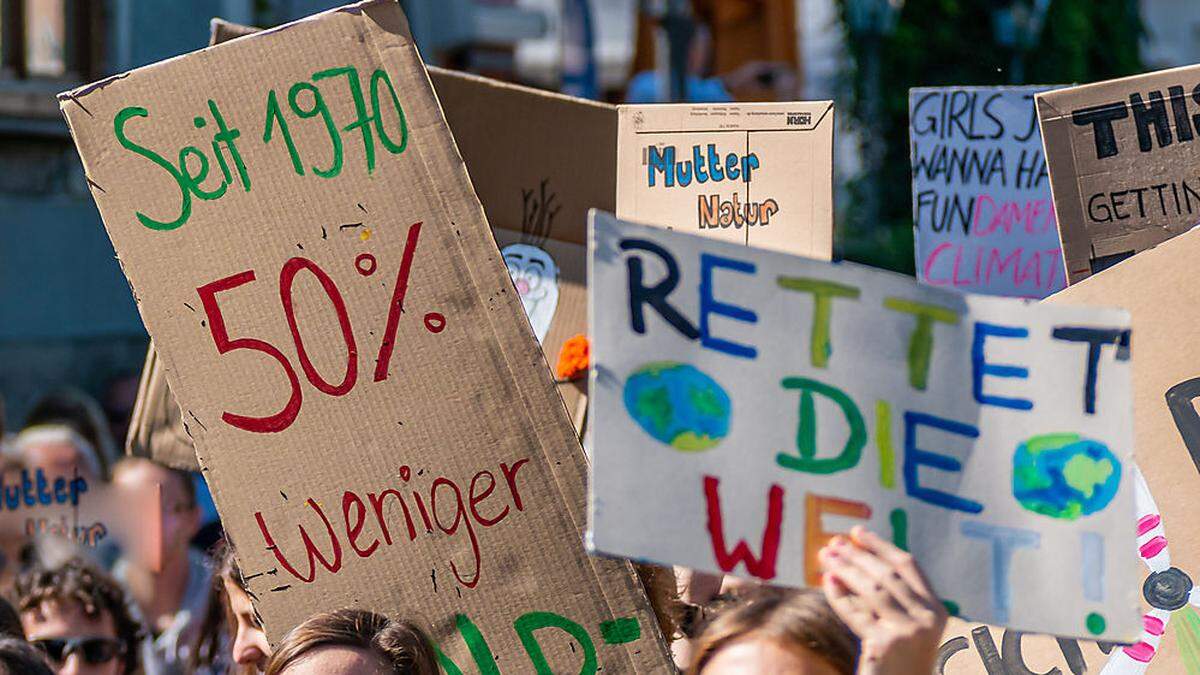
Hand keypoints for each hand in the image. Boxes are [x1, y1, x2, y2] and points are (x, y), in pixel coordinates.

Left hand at [818, 526, 946, 674]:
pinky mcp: (886, 645)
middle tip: (834, 542)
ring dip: (845, 569)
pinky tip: (827, 582)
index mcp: (937, 610)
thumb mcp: (904, 626)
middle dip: (858, 555)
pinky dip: (839, 595)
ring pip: (871, 589)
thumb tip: (850, 558)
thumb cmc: (900, 662)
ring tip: (825, 556)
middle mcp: (927, 619)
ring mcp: (908, 632)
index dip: (882, 546)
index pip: (908, 567)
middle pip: (888, 574)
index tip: (858, 532)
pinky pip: (856, 612)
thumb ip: (890, 598)